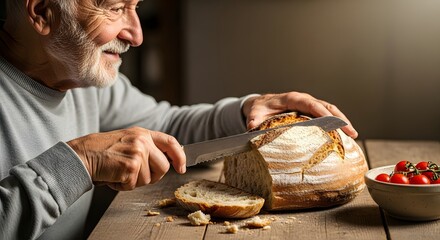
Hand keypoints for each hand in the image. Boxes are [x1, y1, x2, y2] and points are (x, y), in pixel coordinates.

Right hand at [67, 127, 185, 190]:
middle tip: (134, 174)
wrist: (82, 155)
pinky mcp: (130, 166)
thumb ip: (147, 147)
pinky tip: (113, 176)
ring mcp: (137, 153)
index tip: (181, 167)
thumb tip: (167, 162)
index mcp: (143, 134)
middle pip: (164, 167)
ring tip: (119, 171)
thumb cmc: (103, 151)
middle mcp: (143, 141)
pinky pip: (133, 185)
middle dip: (152, 176)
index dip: (180, 156)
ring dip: (134, 182)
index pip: (171, 142)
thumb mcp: (128, 141)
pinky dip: (122, 186)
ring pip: (149, 179)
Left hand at [242, 92, 357, 138]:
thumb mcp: (255, 114)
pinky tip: (343, 135)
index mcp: (291, 99)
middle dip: (339, 118)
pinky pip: (327, 114)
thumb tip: (252, 126)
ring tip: (353, 135)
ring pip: (329, 109)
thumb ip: (254, 120)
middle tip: (351, 132)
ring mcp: (309, 104)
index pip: (310, 104)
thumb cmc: (259, 109)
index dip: (322, 113)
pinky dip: (336, 123)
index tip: (333, 123)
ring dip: (342, 121)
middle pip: (325, 106)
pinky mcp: (311, 111)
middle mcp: (303, 99)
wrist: (260, 104)